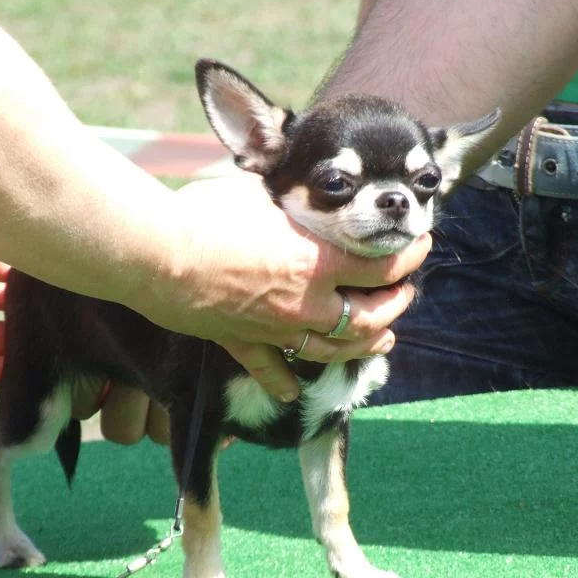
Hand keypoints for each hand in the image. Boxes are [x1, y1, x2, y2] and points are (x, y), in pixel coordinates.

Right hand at [146, 171, 429, 400]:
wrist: (157, 255)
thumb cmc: (206, 215)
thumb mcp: (260, 193)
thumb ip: (291, 198)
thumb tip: (302, 185)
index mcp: (316, 262)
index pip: (382, 266)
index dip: (409, 258)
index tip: (420, 246)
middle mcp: (305, 303)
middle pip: (369, 317)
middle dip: (396, 306)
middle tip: (405, 293)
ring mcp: (275, 330)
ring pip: (334, 351)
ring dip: (365, 346)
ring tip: (384, 339)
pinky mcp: (243, 343)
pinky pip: (270, 370)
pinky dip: (284, 383)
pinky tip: (294, 392)